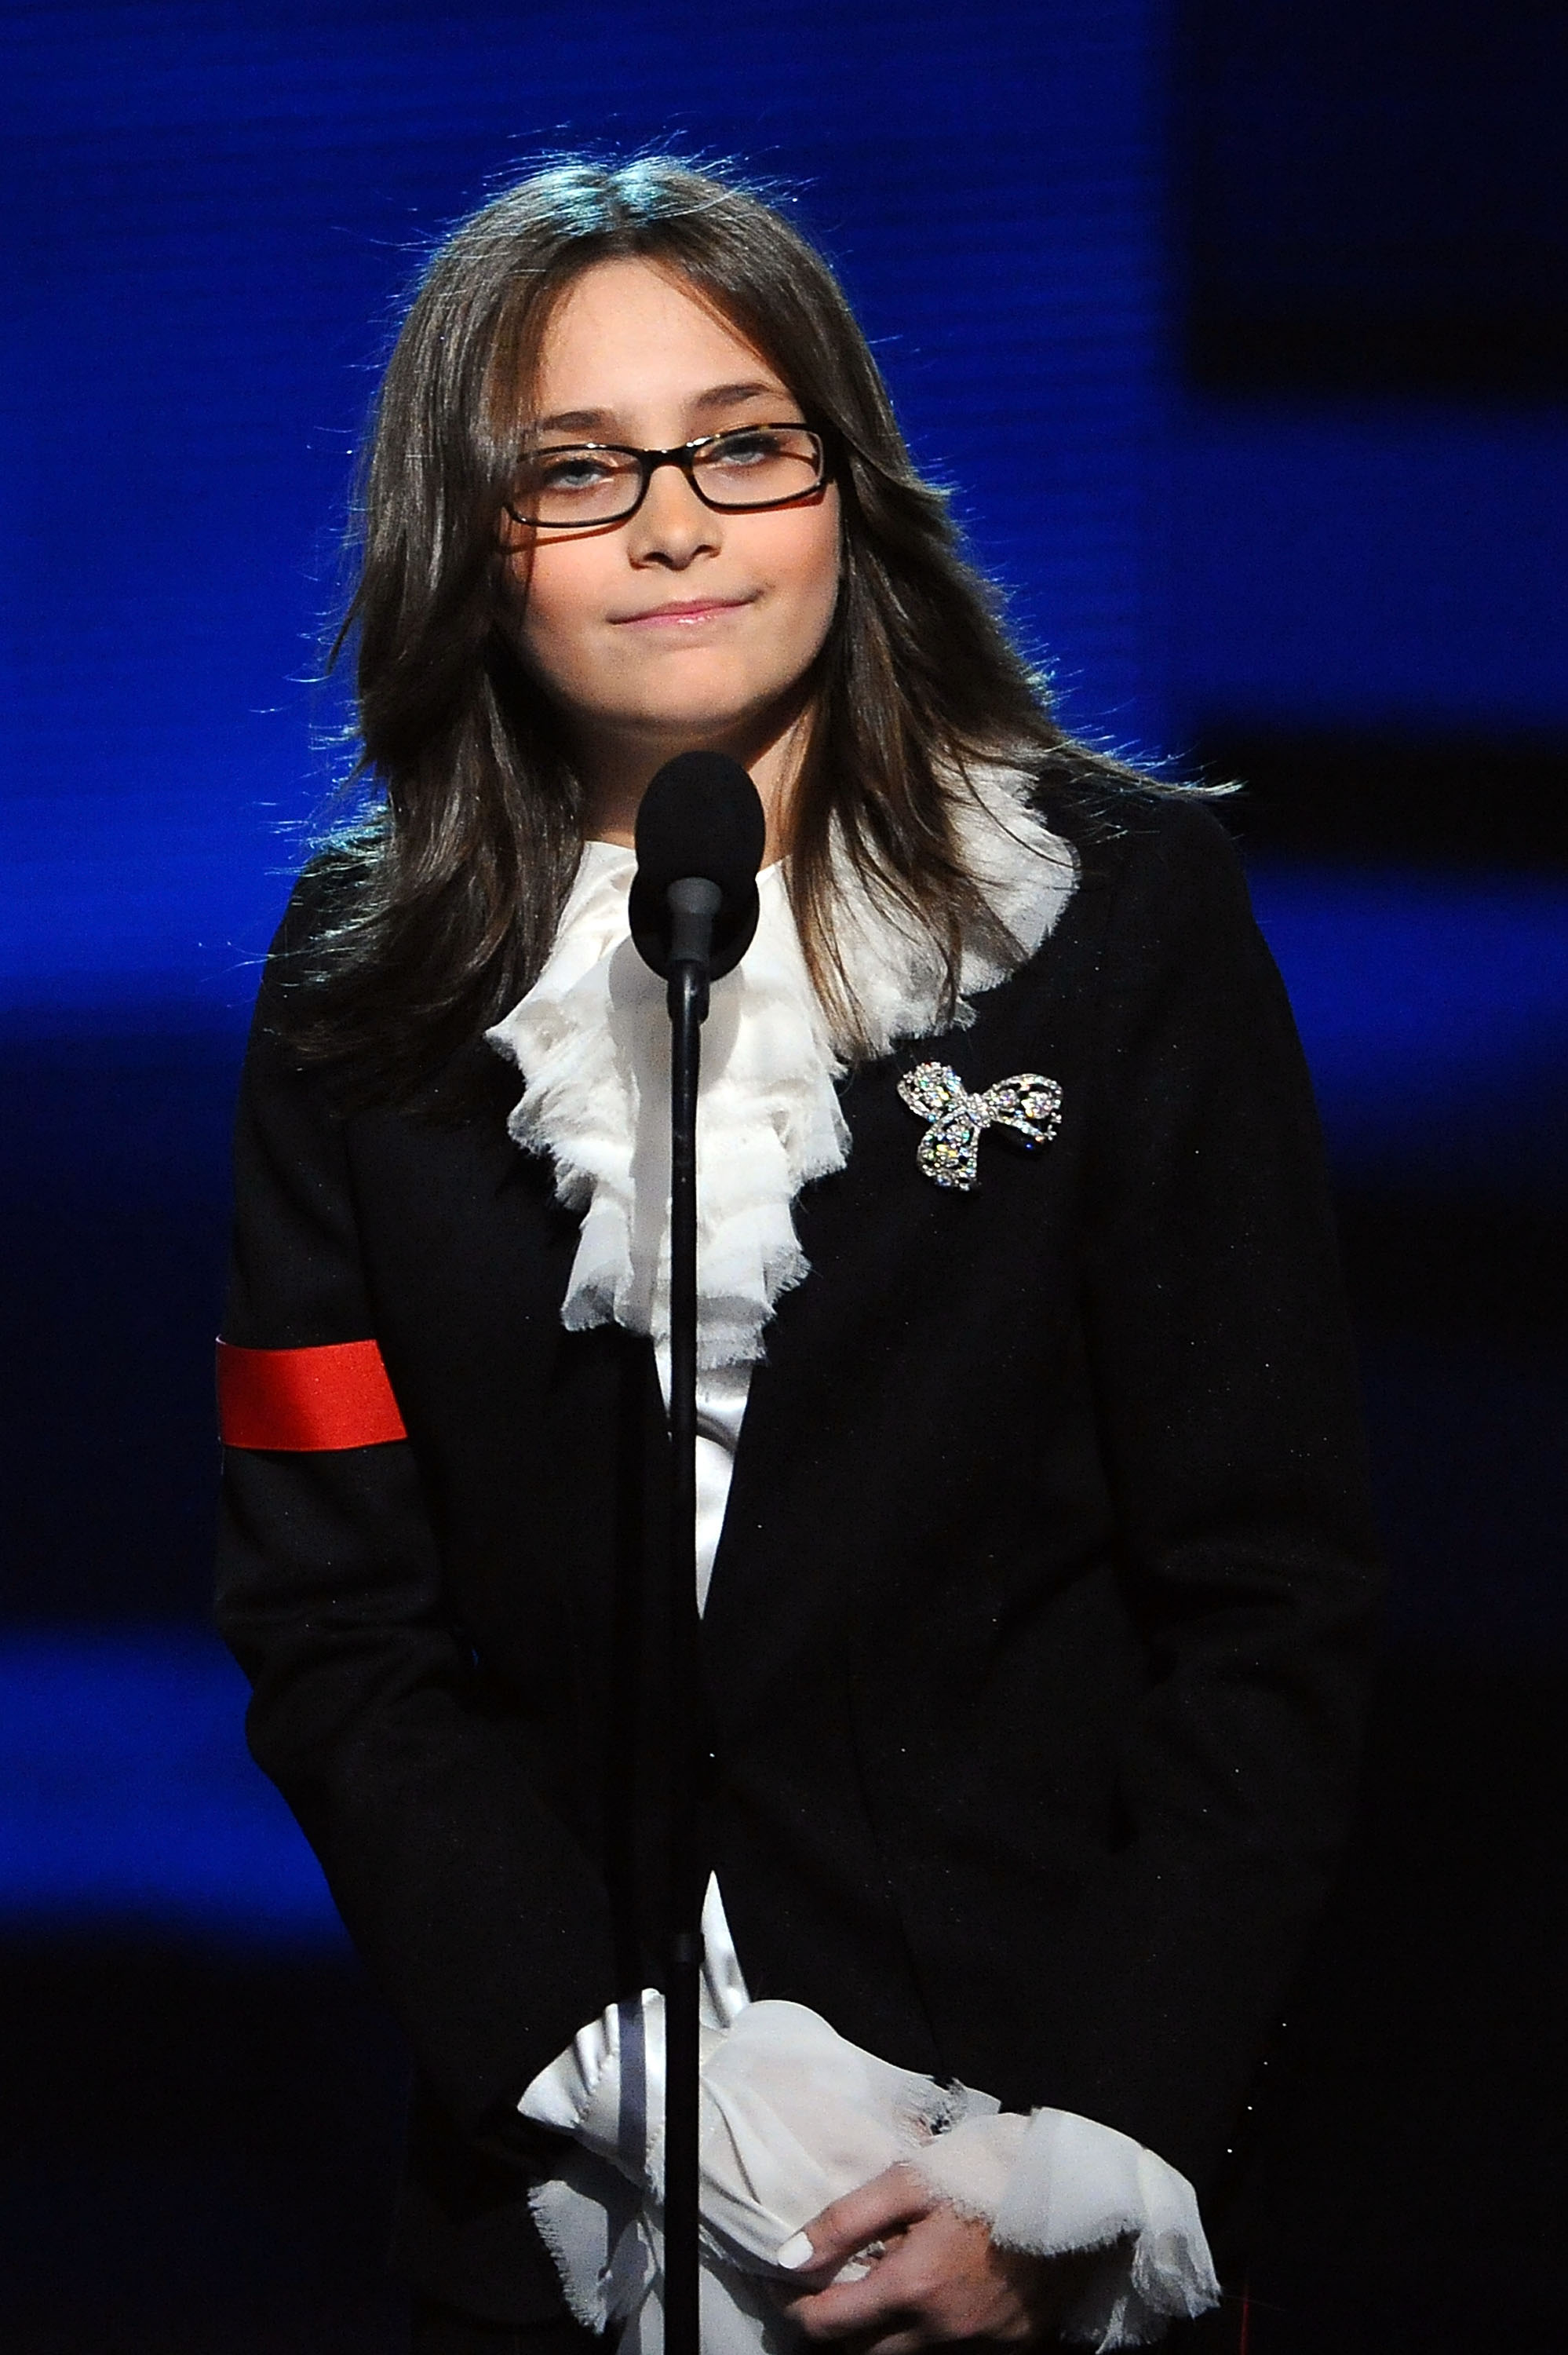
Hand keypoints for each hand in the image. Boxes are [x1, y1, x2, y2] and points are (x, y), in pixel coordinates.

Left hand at [773, 2162, 1097, 2350]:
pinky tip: (926, 2303)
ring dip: (877, 2338)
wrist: (1074, 2188)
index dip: (795, 2309)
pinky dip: (925, 2339)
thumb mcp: (911, 2179)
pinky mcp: (1011, 2347)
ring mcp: (979, 2346)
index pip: (828, 2325)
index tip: (786, 2287)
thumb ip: (846, 2220)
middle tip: (823, 2294)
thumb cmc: (987, 2173)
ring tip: (870, 2298)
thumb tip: (789, 2258)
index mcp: (912, 2287)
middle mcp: (941, 2331)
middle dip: (834, 2331)